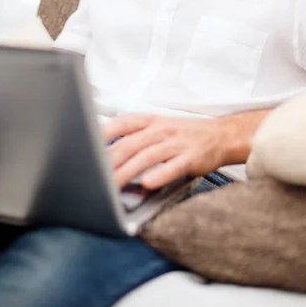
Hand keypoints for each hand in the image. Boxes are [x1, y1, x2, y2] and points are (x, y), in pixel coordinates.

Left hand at [103, 113, 232, 189]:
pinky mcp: (191, 158)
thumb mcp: (159, 127)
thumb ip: (136, 137)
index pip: (121, 123)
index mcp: (151, 121)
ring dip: (127, 171)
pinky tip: (147, 183)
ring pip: (147, 156)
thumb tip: (106, 152)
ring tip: (111, 185)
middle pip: (130, 144)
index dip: (102, 134)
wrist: (221, 135)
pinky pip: (173, 166)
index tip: (84, 145)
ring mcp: (176, 143)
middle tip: (91, 176)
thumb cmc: (184, 135)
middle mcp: (161, 130)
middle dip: (108, 161)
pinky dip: (159, 175)